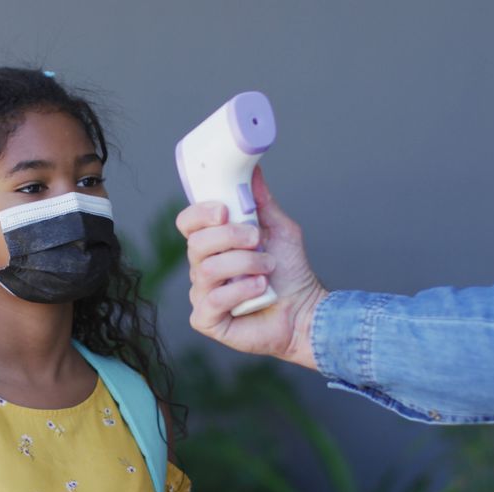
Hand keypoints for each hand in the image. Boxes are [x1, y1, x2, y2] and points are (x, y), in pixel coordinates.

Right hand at [176, 166, 328, 369]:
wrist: (306, 310)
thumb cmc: (290, 272)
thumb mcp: (279, 229)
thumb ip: (262, 202)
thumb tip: (254, 170)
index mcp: (213, 244)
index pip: (187, 223)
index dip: (199, 214)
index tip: (224, 210)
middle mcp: (201, 268)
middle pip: (196, 244)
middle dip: (230, 237)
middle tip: (256, 240)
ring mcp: (202, 294)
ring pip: (206, 269)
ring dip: (244, 264)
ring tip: (267, 268)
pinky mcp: (207, 319)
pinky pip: (212, 300)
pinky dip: (241, 291)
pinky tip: (260, 290)